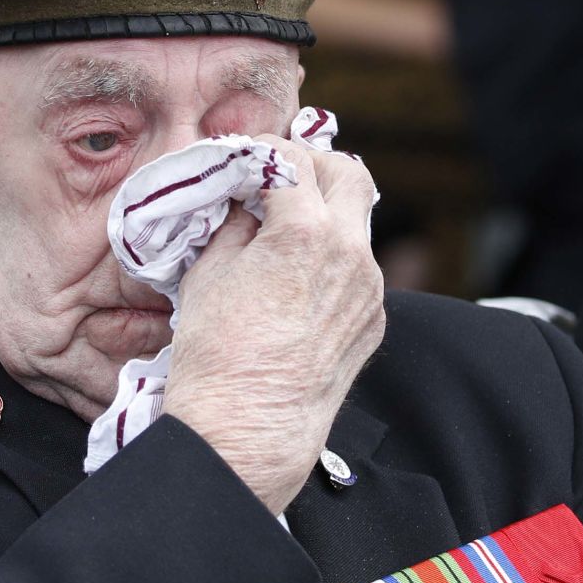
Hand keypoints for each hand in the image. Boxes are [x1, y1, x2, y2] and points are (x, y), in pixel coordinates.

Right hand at [162, 136, 384, 513]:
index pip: (294, 160)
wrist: (245, 429)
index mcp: (305, 231)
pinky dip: (333, 260)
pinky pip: (360, 271)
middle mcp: (350, 253)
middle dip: (314, 167)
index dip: (265, 152)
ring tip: (285, 233)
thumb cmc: (215, 355)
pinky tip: (298, 282)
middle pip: (350, 175)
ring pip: (358, 224)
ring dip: (326, 215)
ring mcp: (370, 289)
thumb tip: (248, 202)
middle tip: (280, 179)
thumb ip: (236, 224)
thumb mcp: (208, 271)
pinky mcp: (374, 320)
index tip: (248, 159)